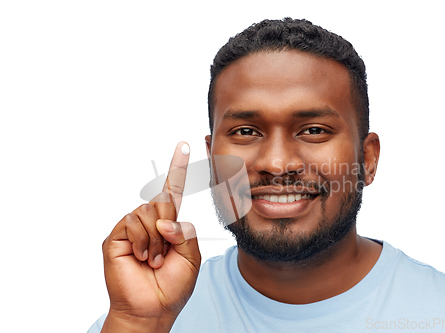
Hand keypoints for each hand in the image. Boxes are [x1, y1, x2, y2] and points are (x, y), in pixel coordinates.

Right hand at [101, 142, 200, 332]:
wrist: (152, 308)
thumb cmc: (173, 285)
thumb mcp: (192, 257)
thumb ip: (185, 232)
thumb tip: (163, 220)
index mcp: (169, 224)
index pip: (173, 191)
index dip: (179, 169)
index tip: (185, 146)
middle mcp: (150, 222)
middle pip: (162, 200)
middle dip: (168, 226)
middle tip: (165, 253)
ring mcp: (132, 228)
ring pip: (147, 211)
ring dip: (156, 240)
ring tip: (154, 260)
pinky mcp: (116, 236)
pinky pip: (132, 222)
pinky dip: (143, 241)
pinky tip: (142, 258)